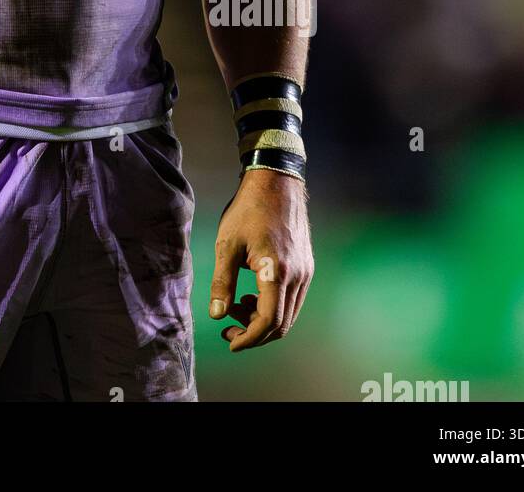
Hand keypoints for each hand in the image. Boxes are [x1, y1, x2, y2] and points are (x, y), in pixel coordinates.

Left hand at [209, 168, 312, 350]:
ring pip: (289, 313)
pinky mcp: (306, 266)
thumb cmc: (248, 210)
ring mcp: (305, 272)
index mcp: (276, 272)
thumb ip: (222, 282)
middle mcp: (297, 276)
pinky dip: (273, 305)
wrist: (275, 183)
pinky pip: (293, 299)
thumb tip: (217, 314)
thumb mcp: (227, 244)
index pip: (268, 321)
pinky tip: (253, 293)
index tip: (230, 340)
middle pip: (281, 324)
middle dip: (254, 332)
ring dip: (263, 319)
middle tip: (229, 326)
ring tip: (237, 304)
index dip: (249, 338)